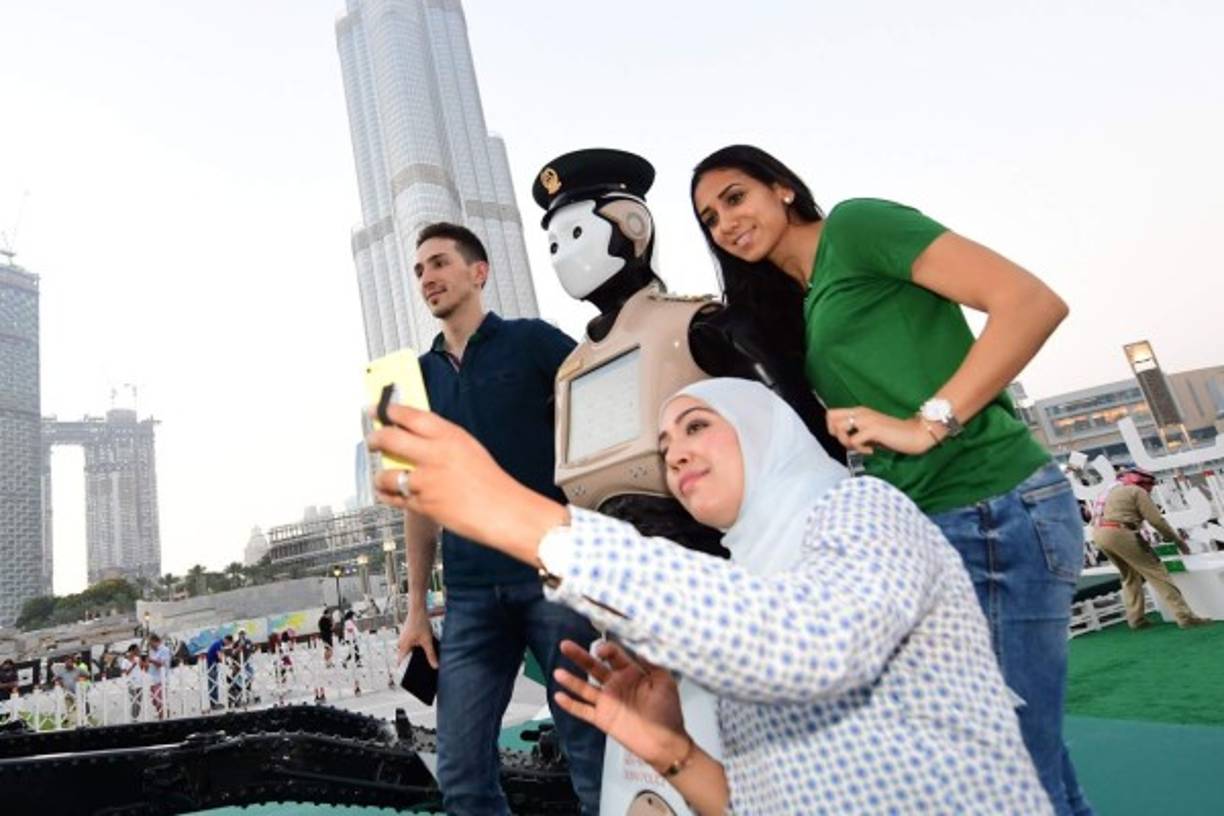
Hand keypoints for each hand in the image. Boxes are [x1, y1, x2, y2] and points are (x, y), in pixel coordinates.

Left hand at [367, 403, 565, 553]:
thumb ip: (442, 440)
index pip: (410, 415)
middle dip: (374, 439)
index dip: (388, 410)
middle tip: (371, 440)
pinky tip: (386, 492)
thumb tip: (414, 434)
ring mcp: (427, 481)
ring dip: (379, 475)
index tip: (375, 409)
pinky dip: (386, 495)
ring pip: (386, 474)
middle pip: (390, 438)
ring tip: (380, 476)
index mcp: (450, 436)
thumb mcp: (468, 448)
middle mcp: (435, 455)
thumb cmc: (491, 481)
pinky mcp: (422, 504)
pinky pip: (393, 498)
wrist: (504, 511)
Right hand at [398, 611, 436, 666]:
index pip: (400, 662)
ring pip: (410, 650)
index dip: (404, 670)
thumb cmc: (420, 623)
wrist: (418, 609)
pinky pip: (412, 644)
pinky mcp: (408, 635)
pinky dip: (417, 647)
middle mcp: (401, 643)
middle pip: (406, 657)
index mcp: (403, 647)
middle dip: (414, 662)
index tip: (410, 678)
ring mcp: (404, 639)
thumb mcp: (428, 641)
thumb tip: (435, 666)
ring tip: (425, 658)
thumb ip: (431, 654)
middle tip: (422, 671)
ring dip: (416, 653)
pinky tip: (425, 647)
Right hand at [552, 639, 687, 770]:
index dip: (606, 649)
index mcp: (631, 673)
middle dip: (580, 656)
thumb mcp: (664, 681)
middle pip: (593, 667)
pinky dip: (570, 705)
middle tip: (565, 645)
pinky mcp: (602, 718)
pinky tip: (558, 696)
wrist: (665, 743)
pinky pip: (583, 710)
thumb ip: (651, 663)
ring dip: (571, 680)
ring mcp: (607, 702)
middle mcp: (616, 684)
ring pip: (584, 687)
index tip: (600, 649)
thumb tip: (639, 644)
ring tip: (557, 671)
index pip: (614, 656)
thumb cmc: (667, 711)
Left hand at [826, 406, 940, 455]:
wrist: (916, 434)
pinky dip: (860, 449)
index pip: (832, 413)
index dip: (832, 428)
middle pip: (830, 417)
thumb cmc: (894, 435)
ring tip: (862, 447)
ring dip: (847, 442)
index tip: (846, 438)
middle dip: (836, 434)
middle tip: (850, 442)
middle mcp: (861, 412)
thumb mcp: (872, 432)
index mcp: (859, 411)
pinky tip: (872, 450)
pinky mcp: (873, 429)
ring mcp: (866, 420)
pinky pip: (854, 441)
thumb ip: (858, 432)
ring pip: (839, 429)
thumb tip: (845, 440)